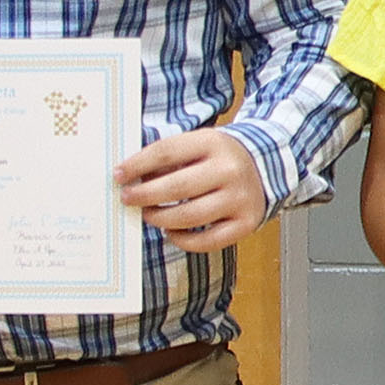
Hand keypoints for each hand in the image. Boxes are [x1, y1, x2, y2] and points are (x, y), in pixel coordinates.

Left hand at [115, 128, 273, 253]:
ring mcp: (239, 198)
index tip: (119, 175)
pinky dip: (183, 240)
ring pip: (190, 216)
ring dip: (161, 219)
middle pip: (177, 187)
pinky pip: (208, 240)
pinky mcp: (245, 223)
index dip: (138, 165)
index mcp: (213, 143)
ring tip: (149, 215)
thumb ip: (167, 159)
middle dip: (145, 195)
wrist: (266, 165)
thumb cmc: (220, 157)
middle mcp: (229, 170)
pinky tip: (171, 232)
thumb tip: (131, 179)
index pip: (167, 153)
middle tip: (128, 198)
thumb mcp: (197, 145)